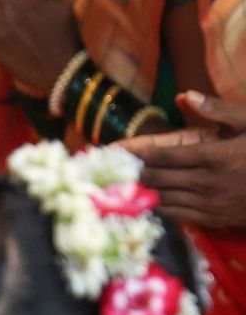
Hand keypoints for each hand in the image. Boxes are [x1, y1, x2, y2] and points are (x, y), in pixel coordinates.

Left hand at [118, 91, 245, 228]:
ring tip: (107, 189)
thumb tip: (183, 95)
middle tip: (97, 173)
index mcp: (215, 156)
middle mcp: (209, 182)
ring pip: (164, 199)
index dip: (134, 155)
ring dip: (135, 194)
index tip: (109, 153)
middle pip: (157, 179)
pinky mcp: (217, 219)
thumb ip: (218, 110)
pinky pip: (179, 216)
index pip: (162, 157)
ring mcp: (212, 204)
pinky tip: (138, 205)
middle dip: (126, 176)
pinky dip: (157, 209)